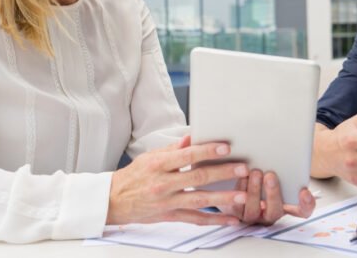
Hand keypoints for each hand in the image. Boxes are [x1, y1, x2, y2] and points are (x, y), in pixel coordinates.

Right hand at [107, 135, 248, 225]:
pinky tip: (230, 219)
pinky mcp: (170, 216)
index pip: (187, 155)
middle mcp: (164, 184)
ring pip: (199, 200)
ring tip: (243, 195)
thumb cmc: (134, 176)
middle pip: (198, 177)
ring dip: (223, 198)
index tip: (225, 147)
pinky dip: (214, 220)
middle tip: (243, 168)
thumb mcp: (150, 157)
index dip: (207, 151)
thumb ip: (173, 149)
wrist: (114, 201)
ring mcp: (168, 202)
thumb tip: (192, 136)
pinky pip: (195, 219)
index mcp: (159, 165)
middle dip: (223, 173)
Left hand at [220, 170, 314, 224]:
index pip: (302, 211)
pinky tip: (241, 176)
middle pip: (275, 211)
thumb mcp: (279, 171)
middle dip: (273, 193)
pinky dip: (239, 190)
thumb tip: (286, 150)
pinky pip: (237, 206)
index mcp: (287, 206)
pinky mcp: (236, 212)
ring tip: (255, 172)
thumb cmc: (265, 171)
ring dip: (254, 191)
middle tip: (271, 176)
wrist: (239, 178)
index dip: (305, 204)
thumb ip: (285, 168)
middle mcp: (270, 214)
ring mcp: (253, 216)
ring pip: (253, 210)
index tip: (303, 191)